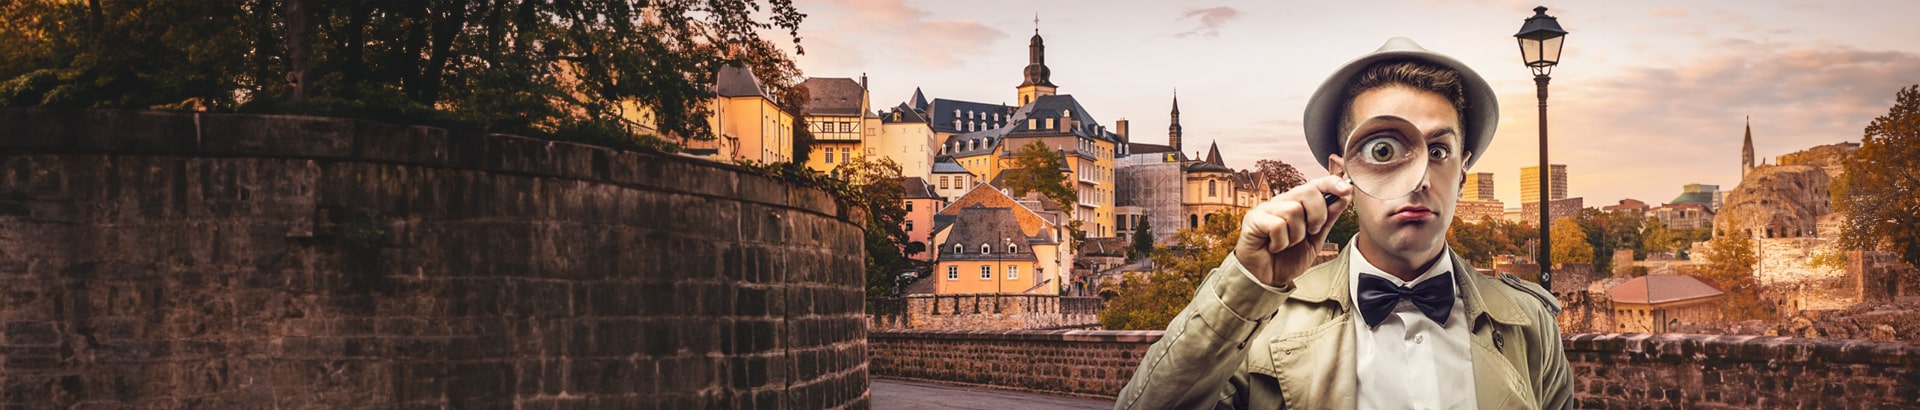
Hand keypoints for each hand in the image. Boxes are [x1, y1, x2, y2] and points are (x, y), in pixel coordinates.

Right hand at [1235, 176, 1351, 286]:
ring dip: (1296, 235)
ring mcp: (1266, 209)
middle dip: (1318, 215)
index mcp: (1297, 204)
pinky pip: (1278, 225)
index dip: (1332, 183)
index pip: (1316, 185)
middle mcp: (1282, 202)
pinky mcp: (1253, 219)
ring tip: (1287, 244)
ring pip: (1293, 210)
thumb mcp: (1315, 239)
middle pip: (1308, 191)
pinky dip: (1281, 242)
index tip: (1347, 190)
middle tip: (1311, 232)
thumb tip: (1344, 197)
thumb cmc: (1288, 258)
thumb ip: (1328, 219)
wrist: (1268, 279)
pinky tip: (1274, 247)